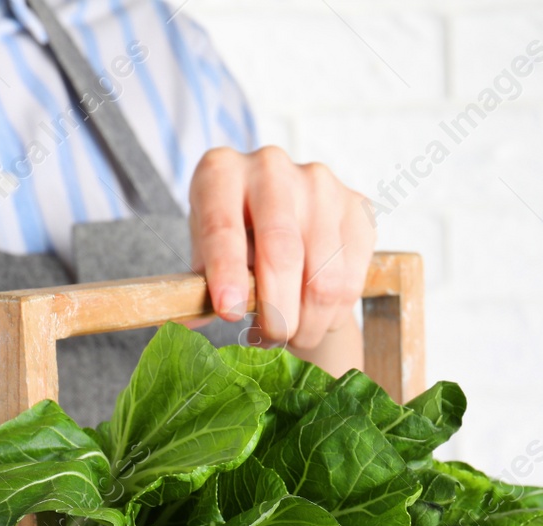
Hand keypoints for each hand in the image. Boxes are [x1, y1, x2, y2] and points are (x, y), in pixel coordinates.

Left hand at [189, 146, 374, 375]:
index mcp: (221, 172)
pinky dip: (333, 314)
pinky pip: (352, 279)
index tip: (228, 312)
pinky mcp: (357, 207)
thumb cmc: (236, 235)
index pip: (224, 225)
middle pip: (283, 251)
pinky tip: (316, 316)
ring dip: (309, 322)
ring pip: (325, 276)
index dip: (226, 272)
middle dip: (277, 311)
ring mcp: (321, 184)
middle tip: (270, 341)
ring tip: (292, 335)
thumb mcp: (206, 254)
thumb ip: (199, 288)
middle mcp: (271, 168)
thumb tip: (186, 325)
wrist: (286, 214)